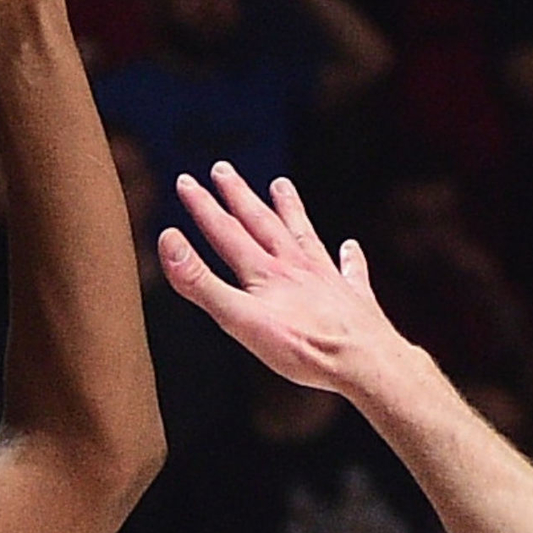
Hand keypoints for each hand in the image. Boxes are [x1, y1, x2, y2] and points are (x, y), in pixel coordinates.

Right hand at [159, 166, 414, 402]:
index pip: (226, 232)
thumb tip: (169, 240)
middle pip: (262, 223)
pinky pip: (351, 271)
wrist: (363, 362)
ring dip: (290, 209)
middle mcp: (296, 266)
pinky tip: (350, 247)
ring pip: (304, 234)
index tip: (185, 182)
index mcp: (265, 272)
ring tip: (281, 185)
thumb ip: (201, 282)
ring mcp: (327, 279)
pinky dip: (349, 257)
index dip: (202, 207)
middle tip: (223, 169)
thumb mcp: (240, 319)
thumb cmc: (302, 348)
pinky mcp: (354, 298)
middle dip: (239, 196)